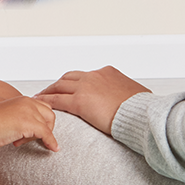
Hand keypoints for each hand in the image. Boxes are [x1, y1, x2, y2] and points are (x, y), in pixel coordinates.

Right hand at [0, 96, 59, 151]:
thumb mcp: (7, 117)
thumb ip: (19, 119)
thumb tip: (28, 131)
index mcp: (22, 100)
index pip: (43, 108)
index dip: (42, 122)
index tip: (36, 133)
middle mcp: (28, 102)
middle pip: (50, 115)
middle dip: (46, 128)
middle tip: (31, 139)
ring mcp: (29, 111)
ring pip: (48, 125)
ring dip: (42, 136)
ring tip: (21, 142)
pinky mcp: (29, 123)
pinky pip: (47, 134)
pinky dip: (51, 142)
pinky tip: (52, 149)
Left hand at [35, 66, 150, 135]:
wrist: (141, 113)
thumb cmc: (143, 107)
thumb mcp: (137, 93)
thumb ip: (128, 93)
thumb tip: (134, 98)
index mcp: (108, 72)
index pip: (86, 75)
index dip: (77, 81)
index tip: (71, 86)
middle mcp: (94, 75)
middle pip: (69, 77)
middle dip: (59, 83)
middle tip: (50, 89)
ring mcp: (85, 87)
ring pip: (60, 85)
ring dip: (49, 90)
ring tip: (41, 96)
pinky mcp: (79, 102)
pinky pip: (58, 100)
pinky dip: (47, 100)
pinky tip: (41, 104)